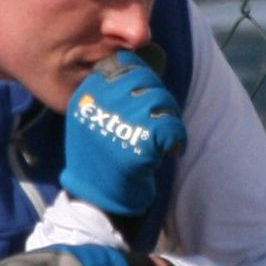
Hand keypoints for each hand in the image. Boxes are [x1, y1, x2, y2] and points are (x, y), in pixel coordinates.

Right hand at [60, 51, 186, 222]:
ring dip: (170, 118)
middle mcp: (100, 104)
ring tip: (165, 137)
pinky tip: (172, 151)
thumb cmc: (99, 159)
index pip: (123, 64)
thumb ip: (107, 93)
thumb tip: (141, 67)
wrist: (96, 201)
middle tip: (160, 118)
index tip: (146, 93)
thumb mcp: (90, 119)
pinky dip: (178, 139)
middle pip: (145, 79)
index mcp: (87, 95)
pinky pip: (172, 127)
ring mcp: (120, 122)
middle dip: (159, 96)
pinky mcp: (139, 142)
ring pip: (162, 101)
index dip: (142, 76)